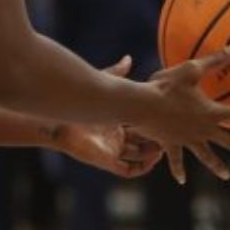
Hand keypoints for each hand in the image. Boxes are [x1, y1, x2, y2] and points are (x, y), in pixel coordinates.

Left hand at [50, 57, 159, 176]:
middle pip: (141, 144)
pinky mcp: (106, 162)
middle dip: (156, 142)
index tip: (166, 121)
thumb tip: (128, 58)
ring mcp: (111, 151)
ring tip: (164, 148)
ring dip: (152, 155)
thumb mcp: (104, 87)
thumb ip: (117, 73)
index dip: (152, 127)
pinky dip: (142, 167)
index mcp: (115, 123)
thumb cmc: (79, 103)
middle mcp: (114, 139)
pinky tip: (153, 158)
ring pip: (138, 158)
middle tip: (171, 137)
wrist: (59, 120)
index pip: (139, 128)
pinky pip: (128, 170)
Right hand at [133, 47, 229, 183]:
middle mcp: (203, 130)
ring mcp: (187, 140)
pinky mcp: (171, 145)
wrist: (141, 106)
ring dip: (217, 166)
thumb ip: (216, 60)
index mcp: (210, 113)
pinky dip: (178, 170)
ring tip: (227, 176)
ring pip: (207, 156)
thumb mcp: (192, 70)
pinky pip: (176, 160)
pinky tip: (181, 180)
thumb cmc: (166, 86)